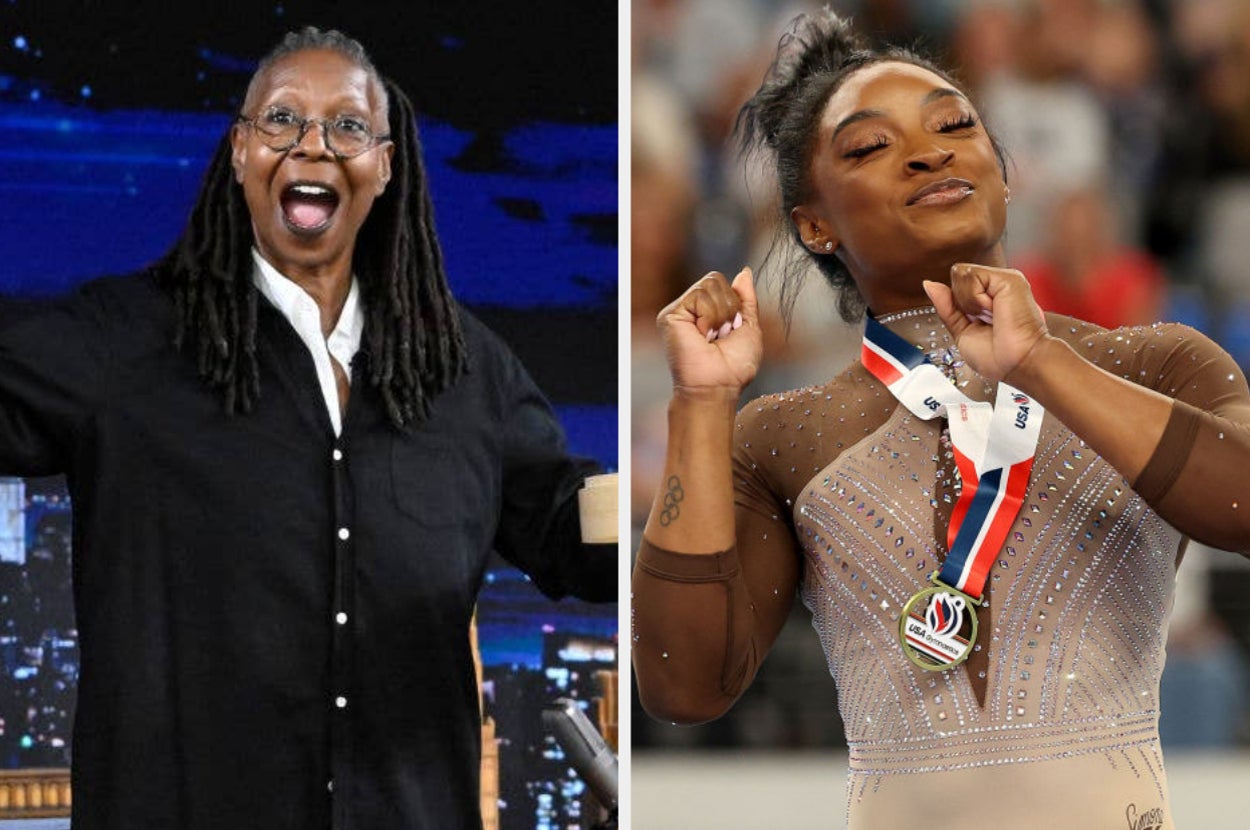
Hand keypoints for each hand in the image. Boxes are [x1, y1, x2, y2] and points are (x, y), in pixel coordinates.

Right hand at [657, 268, 762, 400]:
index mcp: (709, 311)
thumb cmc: (734, 367)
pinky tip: (702, 335)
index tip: (732, 331)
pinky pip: (699, 295)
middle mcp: (691, 309)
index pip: (724, 284)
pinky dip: (709, 317)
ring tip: (711, 337)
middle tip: (721, 335)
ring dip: (720, 315)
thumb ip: (746, 299)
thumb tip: (744, 272)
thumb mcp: (750, 327)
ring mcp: (680, 311)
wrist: (718, 386)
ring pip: (708, 285)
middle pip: (716, 279)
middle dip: (728, 308)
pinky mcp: (671, 315)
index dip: (735, 305)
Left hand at [923, 264, 1050, 383]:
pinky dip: (975, 300)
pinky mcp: (1008, 278)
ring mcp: (1003, 280)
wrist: (1017, 364)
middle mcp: (997, 286)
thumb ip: (946, 307)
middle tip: (986, 322)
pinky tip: (993, 311)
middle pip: (957, 277)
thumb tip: (929, 284)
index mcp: (989, 297)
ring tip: (991, 317)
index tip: (977, 325)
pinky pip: (972, 276)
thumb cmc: (998, 357)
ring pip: (961, 274)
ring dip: (969, 303)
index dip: (957, 306)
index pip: (957, 286)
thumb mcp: (962, 331)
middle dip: (962, 305)